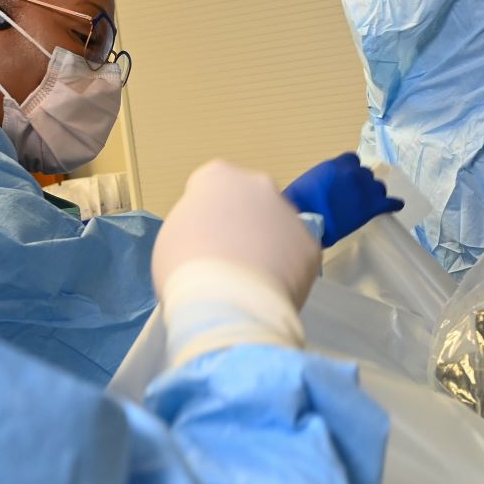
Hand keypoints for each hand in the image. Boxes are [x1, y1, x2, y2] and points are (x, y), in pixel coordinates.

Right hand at [155, 160, 319, 309]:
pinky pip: (297, 256)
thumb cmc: (186, 271)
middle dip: (243, 227)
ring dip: (268, 248)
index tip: (202, 240)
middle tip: (229, 261)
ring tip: (250, 283)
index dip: (206, 216)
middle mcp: (258, 186)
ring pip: (277, 229)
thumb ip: (194, 227)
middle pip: (250, 203)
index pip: (212, 187)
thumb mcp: (173, 238)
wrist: (225, 305)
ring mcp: (289, 213)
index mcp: (219, 177)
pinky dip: (287, 272)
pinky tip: (269, 291)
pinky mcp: (310, 245)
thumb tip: (209, 241)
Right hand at [282, 153, 404, 246]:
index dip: (351, 171)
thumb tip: (326, 186)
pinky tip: (396, 206)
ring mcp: (365, 189)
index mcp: (337, 165)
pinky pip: (390, 203)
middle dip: (361, 184)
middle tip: (354, 196)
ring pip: (378, 187)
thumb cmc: (298, 203)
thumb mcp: (308, 182)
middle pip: (366, 174)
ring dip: (374, 193)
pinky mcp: (372, 207)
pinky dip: (394, 204)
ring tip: (368, 203)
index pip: (353, 160)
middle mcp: (354, 173)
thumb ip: (323, 179)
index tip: (346, 180)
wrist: (305, 220)